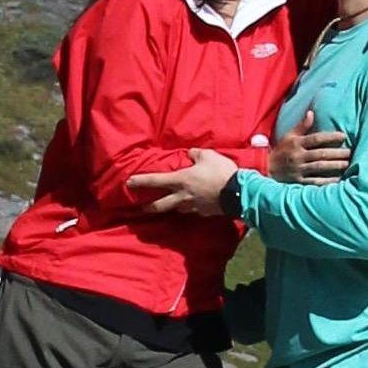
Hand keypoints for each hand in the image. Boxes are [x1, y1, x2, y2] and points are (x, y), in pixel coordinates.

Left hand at [127, 150, 241, 215]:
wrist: (239, 193)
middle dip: (149, 207)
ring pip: (176, 209)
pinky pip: (191, 210)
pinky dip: (188, 207)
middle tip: (142, 208)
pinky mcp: (203, 213)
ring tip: (170, 203)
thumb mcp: (208, 156)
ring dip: (171, 207)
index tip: (129, 183)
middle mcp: (182, 196)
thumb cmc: (221, 172)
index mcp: (180, 180)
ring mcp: (192, 207)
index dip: (140, 182)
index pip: (155, 181)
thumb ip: (196, 154)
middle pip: (160, 205)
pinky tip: (192, 204)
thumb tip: (190, 154)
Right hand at [269, 107, 352, 184]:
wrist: (266, 168)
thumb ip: (301, 126)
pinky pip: (315, 181)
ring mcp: (298, 169)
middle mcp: (298, 156)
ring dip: (334, 165)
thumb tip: (311, 112)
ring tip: (347, 164)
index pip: (316, 138)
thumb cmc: (281, 150)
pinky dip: (326, 181)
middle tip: (351, 152)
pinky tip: (337, 179)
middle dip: (337, 153)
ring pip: (319, 167)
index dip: (331, 137)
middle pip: (321, 153)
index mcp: (296, 143)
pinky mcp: (298, 181)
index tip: (344, 136)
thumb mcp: (288, 136)